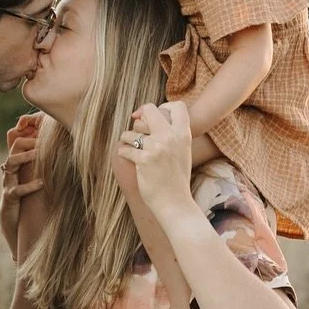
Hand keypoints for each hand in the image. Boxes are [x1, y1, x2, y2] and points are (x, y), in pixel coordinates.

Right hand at [0, 113, 43, 252]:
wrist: (15, 224)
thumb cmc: (30, 199)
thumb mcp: (38, 178)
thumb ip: (48, 165)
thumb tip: (70, 152)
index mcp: (20, 163)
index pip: (21, 139)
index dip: (32, 133)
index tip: (48, 133)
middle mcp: (12, 170)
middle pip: (14, 144)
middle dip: (29, 141)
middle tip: (44, 142)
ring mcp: (8, 183)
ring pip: (11, 162)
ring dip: (26, 157)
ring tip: (40, 155)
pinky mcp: (9, 198)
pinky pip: (17, 190)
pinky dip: (30, 186)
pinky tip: (42, 183)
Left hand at [117, 100, 195, 217]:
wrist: (175, 203)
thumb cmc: (176, 179)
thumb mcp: (183, 152)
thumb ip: (173, 135)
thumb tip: (150, 118)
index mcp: (184, 134)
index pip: (178, 106)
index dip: (163, 106)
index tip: (154, 117)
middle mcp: (171, 137)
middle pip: (150, 110)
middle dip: (140, 116)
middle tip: (136, 126)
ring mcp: (157, 147)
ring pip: (132, 131)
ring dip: (127, 138)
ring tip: (130, 146)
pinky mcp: (144, 159)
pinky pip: (125, 148)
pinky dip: (124, 152)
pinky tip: (128, 157)